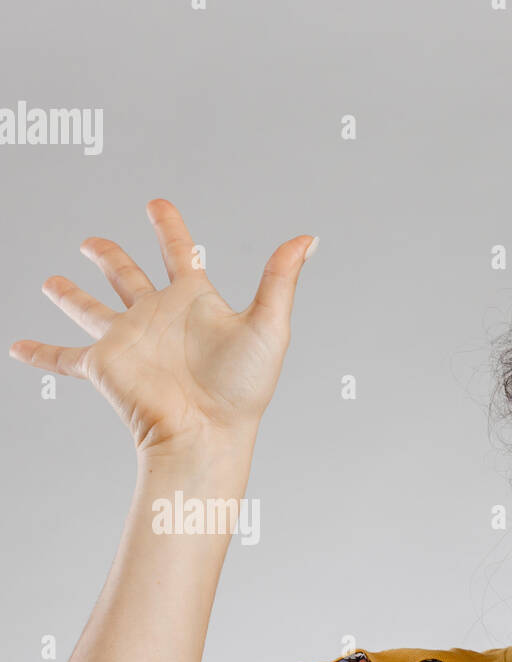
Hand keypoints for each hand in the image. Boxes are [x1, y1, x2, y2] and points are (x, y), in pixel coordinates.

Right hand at [8, 199, 315, 454]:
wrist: (209, 433)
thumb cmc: (243, 389)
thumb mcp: (268, 325)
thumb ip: (281, 279)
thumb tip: (308, 238)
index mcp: (193, 302)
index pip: (178, 253)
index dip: (167, 227)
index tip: (156, 204)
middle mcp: (157, 317)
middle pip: (127, 276)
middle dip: (110, 257)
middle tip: (92, 241)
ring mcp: (128, 340)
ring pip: (90, 309)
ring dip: (70, 295)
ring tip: (52, 281)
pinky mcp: (103, 364)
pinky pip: (63, 357)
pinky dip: (41, 354)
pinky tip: (18, 349)